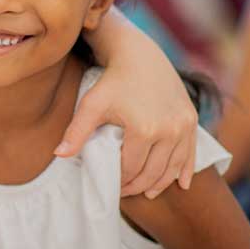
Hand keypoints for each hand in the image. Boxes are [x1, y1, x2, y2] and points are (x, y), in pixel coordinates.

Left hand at [57, 42, 197, 198]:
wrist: (138, 56)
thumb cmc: (110, 81)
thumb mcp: (91, 105)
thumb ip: (76, 132)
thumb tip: (58, 155)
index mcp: (144, 130)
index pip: (131, 168)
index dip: (120, 181)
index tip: (111, 186)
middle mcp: (168, 130)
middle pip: (153, 172)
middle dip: (138, 186)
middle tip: (125, 192)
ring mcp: (183, 126)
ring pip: (172, 167)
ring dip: (160, 183)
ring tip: (147, 192)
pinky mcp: (191, 120)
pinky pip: (190, 153)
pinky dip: (184, 171)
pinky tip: (181, 184)